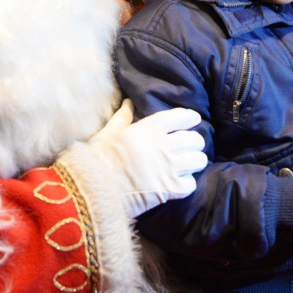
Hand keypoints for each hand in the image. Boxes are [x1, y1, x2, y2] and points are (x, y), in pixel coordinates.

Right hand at [88, 100, 207, 217]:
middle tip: (192, 145)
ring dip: (196, 161)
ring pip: (197, 160)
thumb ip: (123, 117)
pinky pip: (191, 183)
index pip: (177, 117)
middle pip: (192, 139)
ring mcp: (167, 168)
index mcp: (148, 129)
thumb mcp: (109, 132)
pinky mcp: (169, 189)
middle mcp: (162, 146)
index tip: (195, 119)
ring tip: (192, 163)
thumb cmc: (99, 158)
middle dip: (195, 141)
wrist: (95, 187)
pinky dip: (188, 183)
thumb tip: (129, 102)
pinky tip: (182, 182)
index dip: (189, 117)